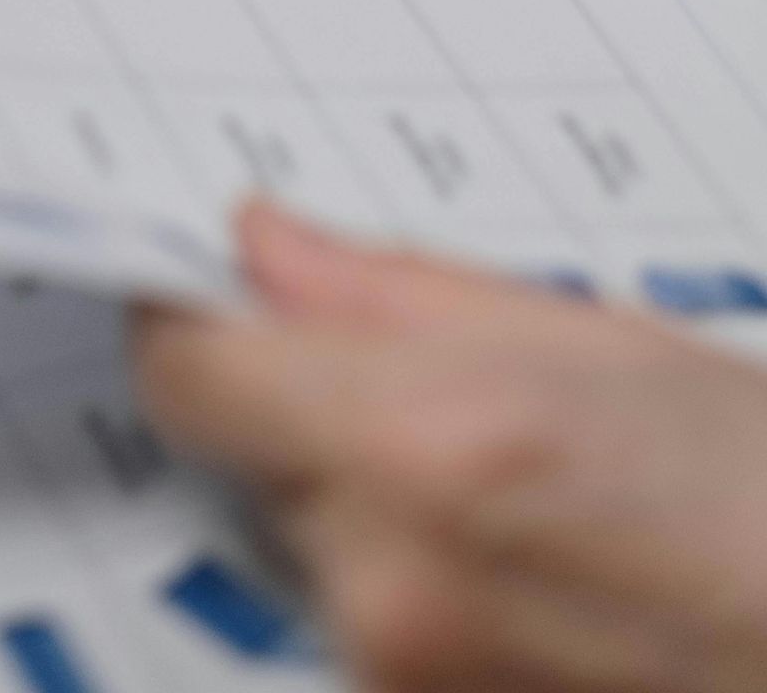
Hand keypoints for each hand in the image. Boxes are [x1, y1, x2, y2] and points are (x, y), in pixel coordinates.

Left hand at [139, 202, 766, 691]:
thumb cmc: (765, 499)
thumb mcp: (597, 343)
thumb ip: (395, 293)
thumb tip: (265, 248)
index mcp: (417, 454)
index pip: (189, 375)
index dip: (196, 318)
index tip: (216, 290)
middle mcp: (386, 591)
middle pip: (259, 460)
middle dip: (323, 415)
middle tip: (453, 397)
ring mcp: (403, 687)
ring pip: (320, 549)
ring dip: (381, 510)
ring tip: (531, 498)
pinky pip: (372, 629)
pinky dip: (424, 589)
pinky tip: (538, 572)